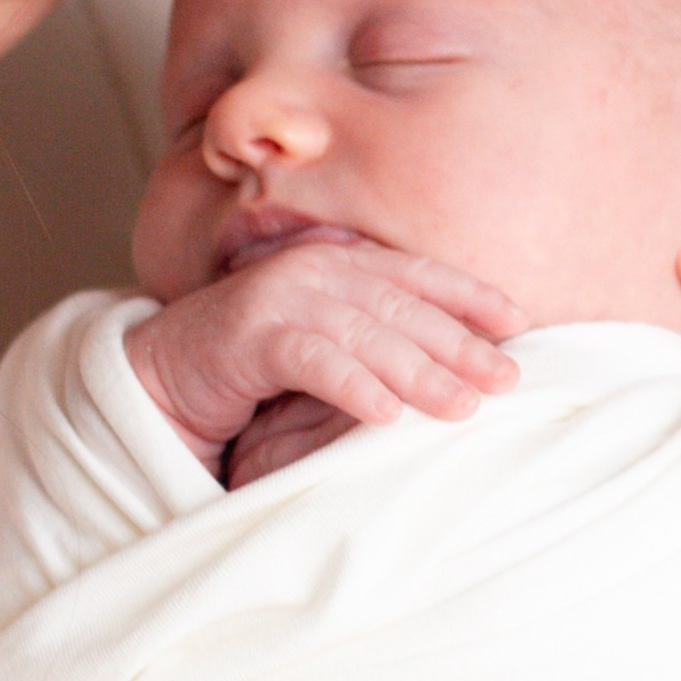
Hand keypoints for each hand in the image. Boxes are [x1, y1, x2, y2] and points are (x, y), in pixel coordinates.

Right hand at [125, 237, 519, 475]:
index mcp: (338, 263)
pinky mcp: (246, 335)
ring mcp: (278, 297)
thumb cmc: (253, 366)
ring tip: (462, 408)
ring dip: (418, 371)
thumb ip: (375, 340)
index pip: (417, 275)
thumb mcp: (324, 344)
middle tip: (507, 380)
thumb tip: (457, 368)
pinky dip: (351, 386)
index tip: (520, 324)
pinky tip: (386, 417)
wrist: (161, 374)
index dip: (469, 296)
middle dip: (459, 343)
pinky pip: (310, 360)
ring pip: (364, 333)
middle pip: (401, 306)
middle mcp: (314, 270)